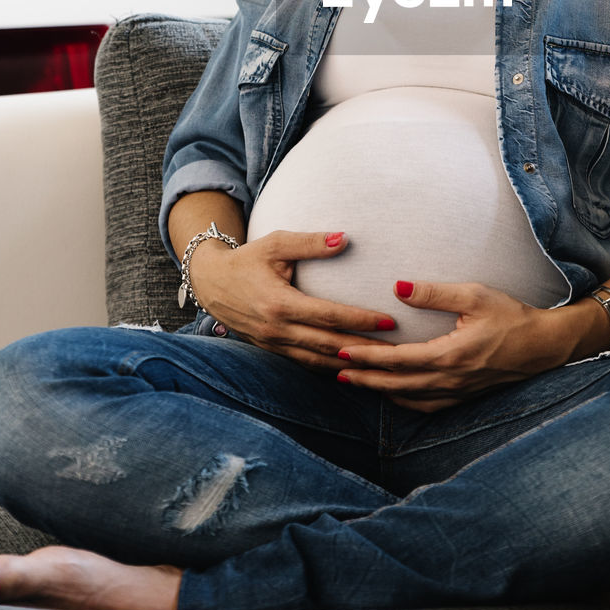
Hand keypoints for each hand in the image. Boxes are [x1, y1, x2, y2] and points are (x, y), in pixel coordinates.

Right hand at [190, 230, 395, 370]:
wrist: (211, 283)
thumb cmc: (248, 259)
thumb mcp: (276, 243)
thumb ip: (310, 243)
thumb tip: (345, 239)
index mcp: (279, 303)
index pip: (328, 316)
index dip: (359, 320)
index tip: (388, 321)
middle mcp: (276, 330)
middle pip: (328, 345)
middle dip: (365, 349)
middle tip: (398, 351)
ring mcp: (273, 344)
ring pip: (318, 361)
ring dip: (351, 365)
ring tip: (381, 365)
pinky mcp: (271, 351)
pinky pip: (305, 364)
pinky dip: (329, 369)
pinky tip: (352, 370)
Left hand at [336, 280, 577, 411]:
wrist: (544, 346)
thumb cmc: (510, 315)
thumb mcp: (474, 295)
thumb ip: (435, 293)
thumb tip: (398, 287)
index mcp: (450, 355)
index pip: (398, 359)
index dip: (368, 356)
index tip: (343, 350)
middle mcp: (451, 379)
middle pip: (397, 385)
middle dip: (365, 378)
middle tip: (336, 370)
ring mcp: (458, 392)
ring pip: (409, 399)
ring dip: (380, 391)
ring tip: (356, 381)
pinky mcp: (464, 396)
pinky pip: (426, 406)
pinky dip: (404, 401)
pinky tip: (392, 394)